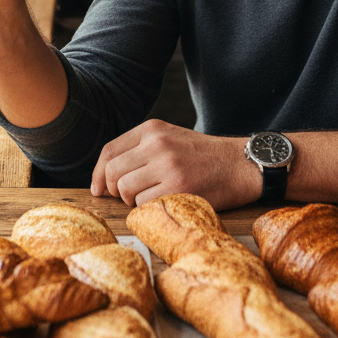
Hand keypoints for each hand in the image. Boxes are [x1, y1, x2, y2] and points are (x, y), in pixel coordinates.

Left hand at [90, 119, 260, 209]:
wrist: (240, 164)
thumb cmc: (202, 156)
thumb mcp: (169, 137)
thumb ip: (140, 149)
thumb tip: (105, 175)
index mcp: (151, 128)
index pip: (109, 151)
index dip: (97, 174)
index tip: (98, 189)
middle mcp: (156, 143)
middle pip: (113, 173)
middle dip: (115, 191)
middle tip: (129, 197)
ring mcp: (167, 165)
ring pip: (125, 190)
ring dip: (133, 201)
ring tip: (153, 197)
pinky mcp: (177, 187)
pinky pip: (144, 204)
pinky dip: (149, 209)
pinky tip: (165, 202)